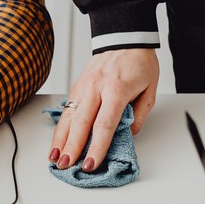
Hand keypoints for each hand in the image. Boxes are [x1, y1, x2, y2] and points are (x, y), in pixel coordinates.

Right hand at [50, 48, 157, 171]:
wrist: (124, 37)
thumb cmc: (139, 63)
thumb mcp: (150, 89)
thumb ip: (139, 114)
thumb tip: (128, 135)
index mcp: (116, 89)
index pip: (104, 124)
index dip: (97, 147)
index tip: (91, 164)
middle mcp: (96, 87)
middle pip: (81, 123)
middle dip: (72, 147)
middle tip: (66, 166)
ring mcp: (83, 85)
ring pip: (68, 116)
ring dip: (60, 139)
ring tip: (54, 158)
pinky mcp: (76, 85)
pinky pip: (67, 109)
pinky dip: (60, 127)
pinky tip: (56, 141)